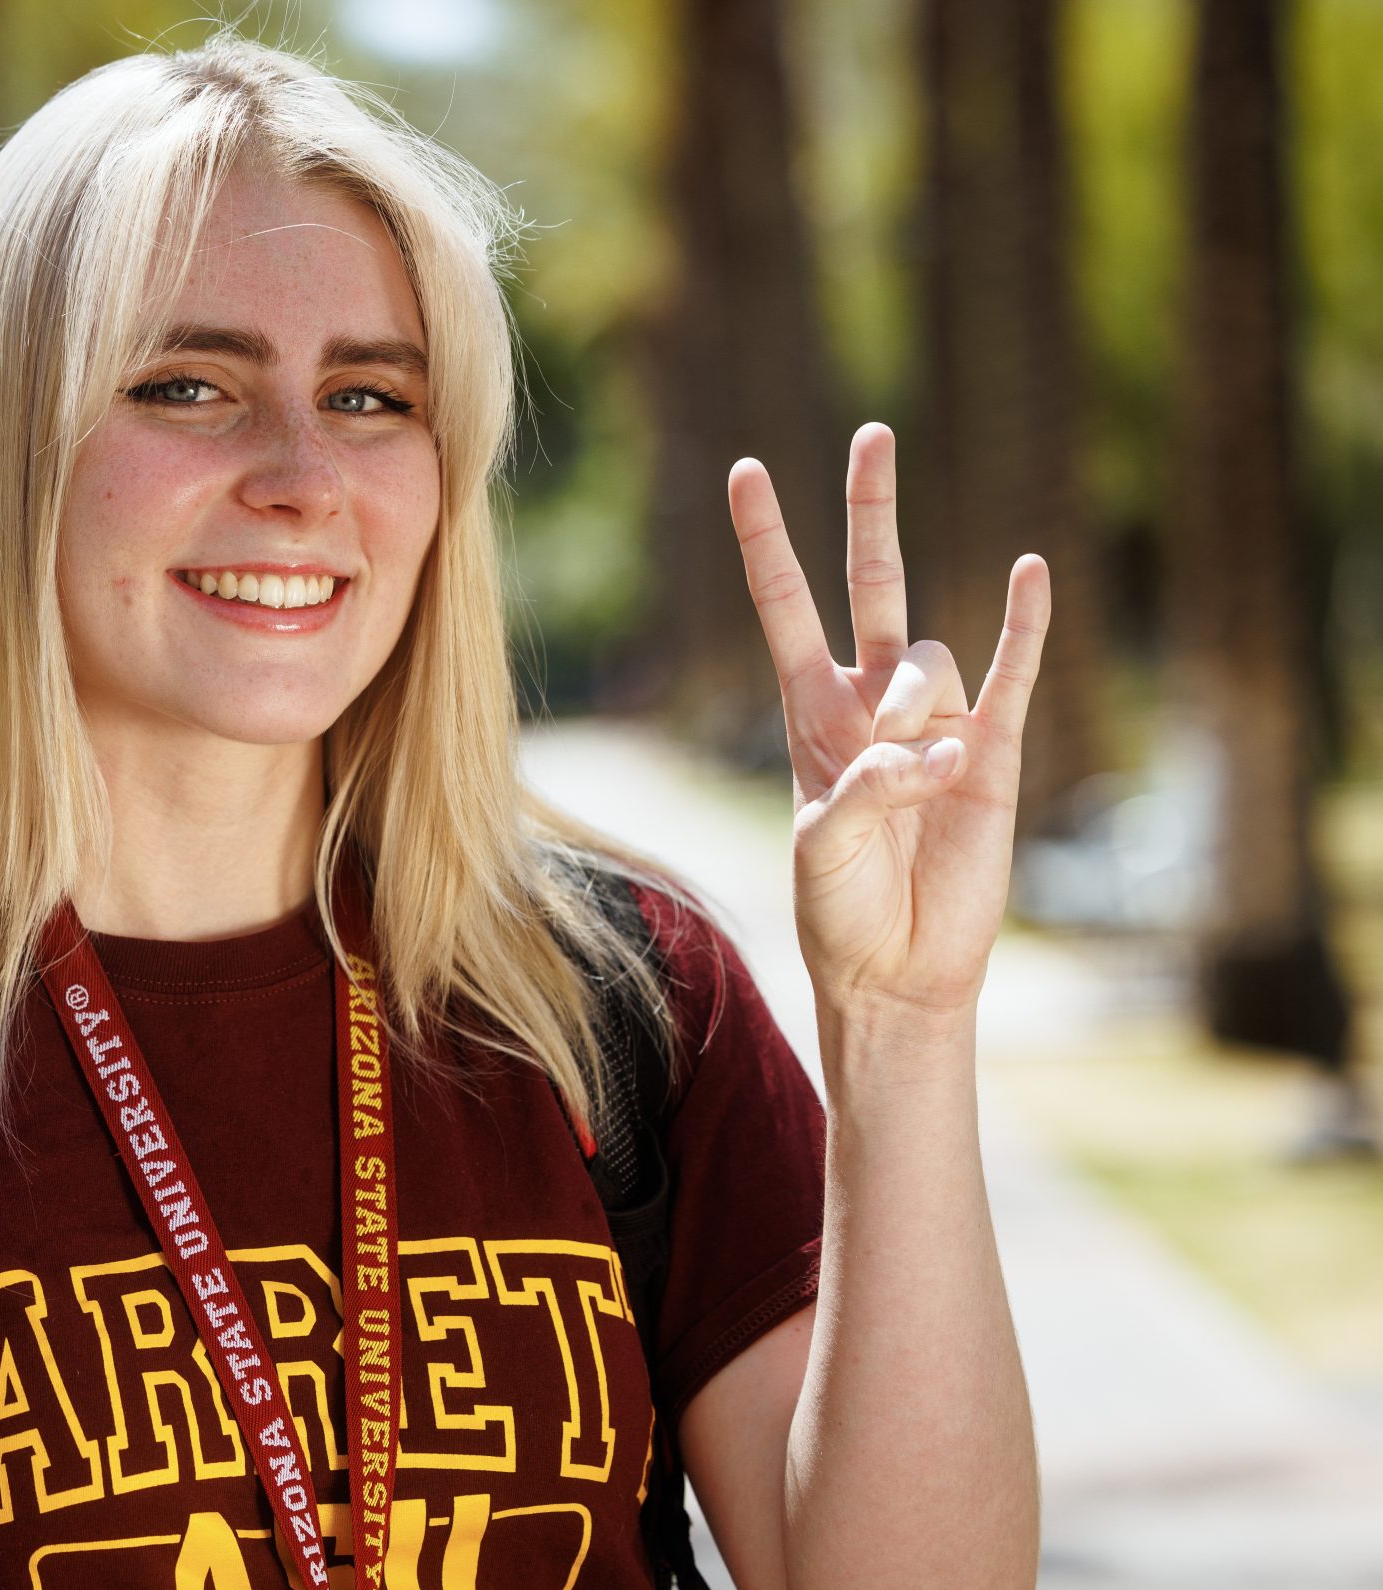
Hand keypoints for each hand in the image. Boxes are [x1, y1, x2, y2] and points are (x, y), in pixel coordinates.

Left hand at [727, 422, 1051, 1020]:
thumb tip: (936, 750)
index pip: (785, 605)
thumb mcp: (824, 846)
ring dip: (919, 704)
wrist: (897, 967)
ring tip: (918, 772)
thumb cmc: (839, 908)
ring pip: (932, 658)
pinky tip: (1030, 571)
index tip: (746, 471)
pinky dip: (1024, 624)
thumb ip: (866, 787)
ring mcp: (937, 722)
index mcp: (810, 712)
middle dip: (870, 510)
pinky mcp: (994, 754)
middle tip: (872, 433)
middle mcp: (872, 702)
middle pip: (872, 582)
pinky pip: (1014, 675)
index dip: (767, 541)